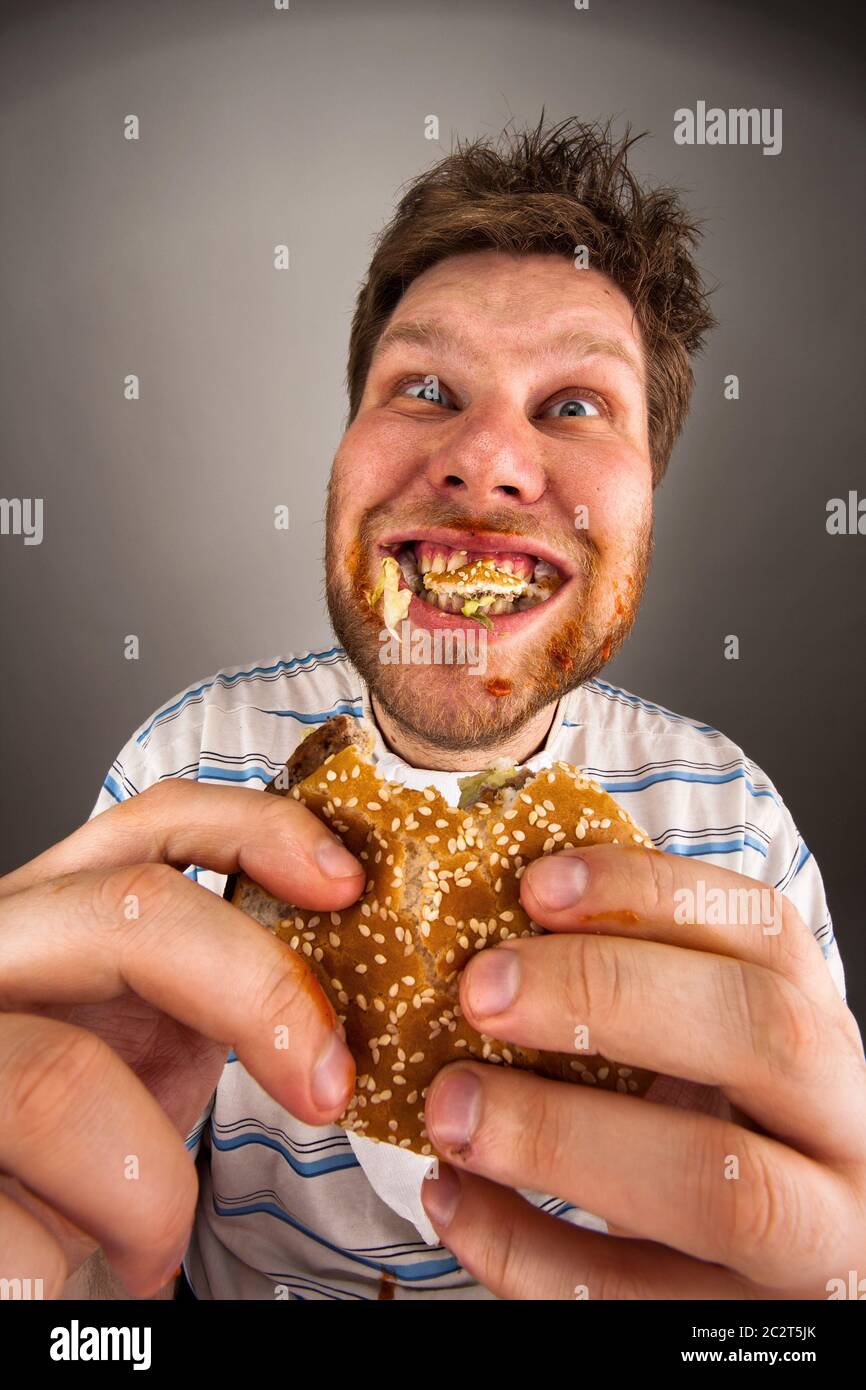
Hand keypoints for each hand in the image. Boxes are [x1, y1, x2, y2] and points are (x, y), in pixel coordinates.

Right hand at [0, 781, 364, 1297]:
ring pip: (57, 1082)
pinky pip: (12, 1226)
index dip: (257, 830)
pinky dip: (82, 1262)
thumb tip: (365, 959)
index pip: (151, 824)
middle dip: (256, 994)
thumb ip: (215, 981)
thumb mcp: (149, 1039)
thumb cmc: (79, 1154)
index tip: (344, 882)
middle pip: (125, 915)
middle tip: (327, 1086)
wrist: (4, 1258)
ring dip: (150, 1187)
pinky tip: (93, 1274)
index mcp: (48, 920)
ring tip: (156, 1242)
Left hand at [420, 844, 865, 1298]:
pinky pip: (630, 1298)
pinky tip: (451, 1195)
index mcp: (818, 1033)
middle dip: (609, 995)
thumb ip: (630, 985)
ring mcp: (807, 1242)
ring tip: (451, 1106)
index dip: (651, 895)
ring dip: (561, 1137)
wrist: (775, 1260)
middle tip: (480, 989)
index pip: (764, 933)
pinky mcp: (731, 1328)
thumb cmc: (714, 1128)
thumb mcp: (699, 1047)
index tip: (535, 886)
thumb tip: (490, 925)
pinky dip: (522, 1247)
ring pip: (719, 1189)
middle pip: (761, 1037)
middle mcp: (841, 1129)